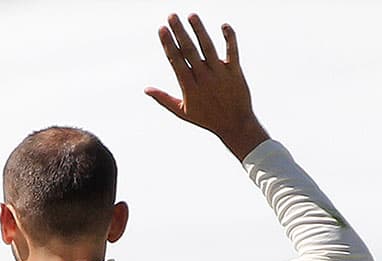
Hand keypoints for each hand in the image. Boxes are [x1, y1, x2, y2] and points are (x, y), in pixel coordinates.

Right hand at [144, 13, 268, 159]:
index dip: (168, 43)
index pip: (175, 60)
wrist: (234, 124)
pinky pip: (232, 51)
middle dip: (179, 31)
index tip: (162, 29)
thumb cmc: (206, 118)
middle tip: (172, 16)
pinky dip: (229, 38)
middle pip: (188, 50)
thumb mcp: (181, 111)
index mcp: (188, 86)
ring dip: (199, 30)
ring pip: (208, 47)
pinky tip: (224, 25)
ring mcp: (219, 73)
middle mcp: (203, 77)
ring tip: (192, 15)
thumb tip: (146, 89)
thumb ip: (163, 98)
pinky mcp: (235, 71)